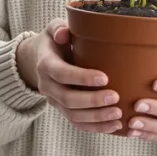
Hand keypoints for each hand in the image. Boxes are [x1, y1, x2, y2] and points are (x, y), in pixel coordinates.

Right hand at [17, 19, 122, 133]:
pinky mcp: (63, 110)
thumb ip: (58, 28)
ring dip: (96, 117)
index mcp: (46, 65)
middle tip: (115, 97)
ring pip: (73, 115)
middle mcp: (47, 86)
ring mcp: (54, 101)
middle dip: (92, 101)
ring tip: (118, 114)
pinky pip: (77, 124)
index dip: (82, 78)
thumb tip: (64, 34)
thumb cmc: (54, 41)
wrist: (38, 60)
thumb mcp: (53, 29)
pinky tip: (114, 126)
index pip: (62, 74)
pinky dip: (96, 127)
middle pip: (68, 99)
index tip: (105, 78)